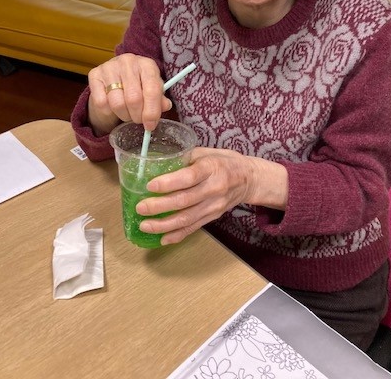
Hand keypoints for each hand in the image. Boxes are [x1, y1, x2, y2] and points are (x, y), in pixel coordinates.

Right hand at [87, 53, 172, 135]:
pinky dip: (108, 112)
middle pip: (134, 99)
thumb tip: (165, 106)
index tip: (150, 125)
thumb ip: (159, 100)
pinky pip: (102, 103)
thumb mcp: (151, 90)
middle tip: (139, 121)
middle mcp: (128, 62)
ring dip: (124, 115)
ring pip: (117, 103)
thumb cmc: (138, 85)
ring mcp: (110, 67)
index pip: (152, 89)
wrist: (115, 78)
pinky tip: (113, 108)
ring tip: (127, 114)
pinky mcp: (94, 75)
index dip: (152, 111)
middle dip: (137, 116)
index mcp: (147, 64)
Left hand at [136, 147, 287, 244]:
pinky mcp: (213, 216)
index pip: (189, 177)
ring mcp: (214, 205)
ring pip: (187, 218)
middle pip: (184, 201)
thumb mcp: (207, 152)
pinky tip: (161, 238)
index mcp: (212, 168)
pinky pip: (194, 228)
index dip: (169, 183)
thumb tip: (158, 163)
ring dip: (164, 225)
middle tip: (140, 208)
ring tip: (144, 225)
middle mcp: (214, 188)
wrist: (249, 179)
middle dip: (160, 206)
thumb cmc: (224, 161)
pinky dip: (177, 235)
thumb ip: (186, 157)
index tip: (150, 186)